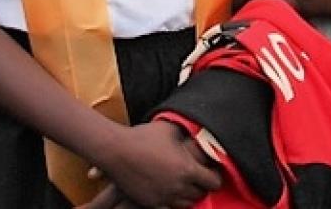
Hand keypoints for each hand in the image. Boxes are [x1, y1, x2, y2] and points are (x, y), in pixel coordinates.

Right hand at [95, 121, 220, 207]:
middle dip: (202, 186)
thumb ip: (187, 134)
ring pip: (185, 204)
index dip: (215, 177)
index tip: (211, 171)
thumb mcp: (171, 129)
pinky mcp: (148, 203)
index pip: (213, 182)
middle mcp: (178, 187)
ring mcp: (163, 197)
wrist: (115, 150)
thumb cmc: (144, 136)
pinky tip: (169, 192)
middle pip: (200, 194)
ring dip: (187, 196)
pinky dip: (171, 202)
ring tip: (184, 185)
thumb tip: (197, 132)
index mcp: (188, 169)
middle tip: (198, 178)